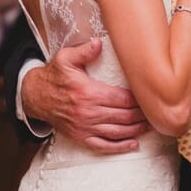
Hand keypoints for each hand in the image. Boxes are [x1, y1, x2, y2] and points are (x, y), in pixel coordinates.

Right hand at [22, 38, 147, 152]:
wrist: (35, 96)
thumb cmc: (54, 76)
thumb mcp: (65, 58)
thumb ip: (84, 51)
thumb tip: (98, 43)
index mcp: (88, 92)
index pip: (121, 99)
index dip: (138, 99)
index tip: (150, 96)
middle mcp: (88, 112)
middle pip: (123, 116)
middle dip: (141, 114)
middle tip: (155, 111)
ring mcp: (84, 127)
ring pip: (117, 132)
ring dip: (136, 130)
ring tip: (149, 125)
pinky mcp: (81, 137)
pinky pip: (103, 145)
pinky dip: (119, 147)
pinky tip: (133, 144)